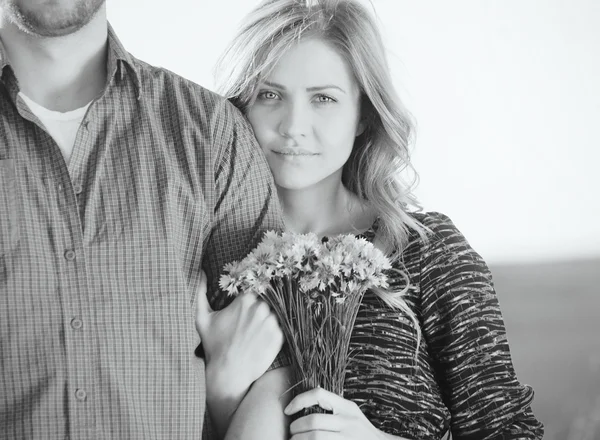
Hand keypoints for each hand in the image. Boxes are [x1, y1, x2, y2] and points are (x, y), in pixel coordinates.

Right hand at [194, 270, 283, 388]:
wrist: (229, 374)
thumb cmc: (214, 346)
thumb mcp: (202, 318)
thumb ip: (200, 292)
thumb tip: (199, 271)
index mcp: (245, 299)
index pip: (255, 288)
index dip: (252, 296)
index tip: (248, 304)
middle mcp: (261, 308)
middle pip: (267, 299)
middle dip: (260, 306)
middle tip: (251, 320)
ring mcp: (272, 322)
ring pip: (275, 312)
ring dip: (268, 318)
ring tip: (256, 330)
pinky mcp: (280, 336)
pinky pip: (281, 327)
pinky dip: (274, 330)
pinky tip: (262, 338)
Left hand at [284, 387, 390, 439]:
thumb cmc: (360, 430)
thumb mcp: (350, 413)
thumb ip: (332, 408)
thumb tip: (302, 403)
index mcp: (346, 406)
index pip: (318, 394)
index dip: (299, 400)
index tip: (287, 410)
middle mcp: (348, 421)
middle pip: (312, 421)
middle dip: (296, 428)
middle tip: (291, 432)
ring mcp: (348, 438)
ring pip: (314, 437)